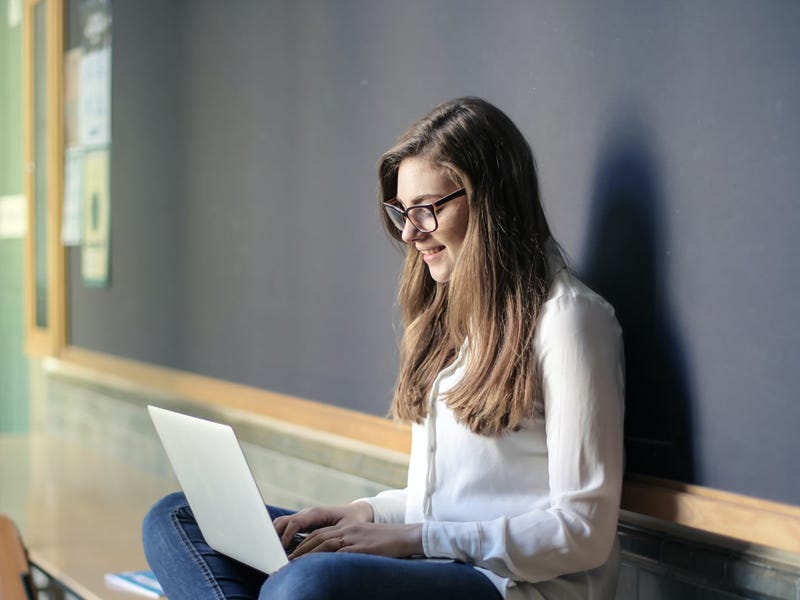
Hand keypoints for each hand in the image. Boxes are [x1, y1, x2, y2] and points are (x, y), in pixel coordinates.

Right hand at [273, 502, 373, 550]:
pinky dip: (279, 535)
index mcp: (316, 513)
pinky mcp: (303, 522)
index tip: (282, 549)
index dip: (287, 535)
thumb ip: (335, 537)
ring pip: (282, 522)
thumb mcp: (347, 529)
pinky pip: (286, 526)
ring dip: (275, 535)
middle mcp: (307, 513)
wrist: (355, 512)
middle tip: (272, 552)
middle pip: (284, 521)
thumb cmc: (352, 521)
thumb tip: (324, 549)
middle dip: (275, 535)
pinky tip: (279, 548)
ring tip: (273, 552)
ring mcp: (303, 516)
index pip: (296, 522)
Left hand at [289, 522, 422, 558]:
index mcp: (347, 527)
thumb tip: (333, 558)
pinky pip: (339, 553)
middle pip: (317, 537)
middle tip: (286, 560)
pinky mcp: (362, 548)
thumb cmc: (387, 542)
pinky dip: (325, 559)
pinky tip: (316, 566)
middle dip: (300, 548)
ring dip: (306, 554)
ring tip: (293, 563)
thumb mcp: (365, 540)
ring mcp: (354, 538)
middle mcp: (348, 530)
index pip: (319, 533)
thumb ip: (349, 545)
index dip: (303, 542)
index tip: (291, 552)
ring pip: (324, 543)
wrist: (406, 536)